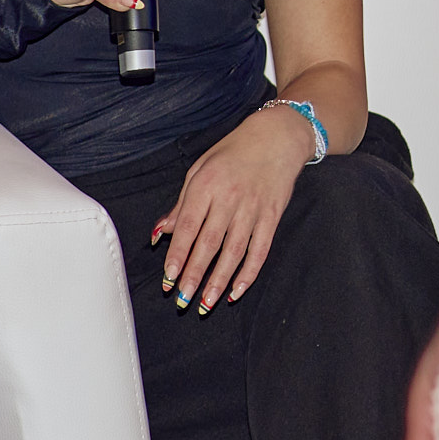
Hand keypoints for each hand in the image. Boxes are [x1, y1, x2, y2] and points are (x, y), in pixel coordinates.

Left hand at [152, 105, 310, 312]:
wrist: (277, 137)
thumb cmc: (233, 152)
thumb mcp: (200, 169)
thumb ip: (182, 203)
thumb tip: (160, 232)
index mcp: (206, 184)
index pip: (188, 226)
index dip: (177, 254)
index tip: (168, 278)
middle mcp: (230, 197)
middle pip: (210, 243)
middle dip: (194, 274)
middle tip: (182, 299)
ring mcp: (254, 208)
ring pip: (234, 251)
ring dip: (220, 280)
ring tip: (206, 302)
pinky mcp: (273, 215)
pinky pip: (261, 249)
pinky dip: (250, 271)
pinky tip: (238, 290)